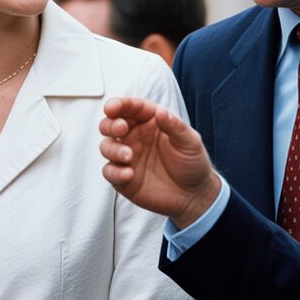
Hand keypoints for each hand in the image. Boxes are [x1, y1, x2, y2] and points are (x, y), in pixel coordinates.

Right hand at [99, 97, 221, 227]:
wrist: (193, 195)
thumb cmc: (192, 163)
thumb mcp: (190, 142)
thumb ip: (175, 126)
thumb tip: (161, 112)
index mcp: (150, 122)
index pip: (131, 107)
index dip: (120, 104)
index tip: (112, 107)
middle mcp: (135, 137)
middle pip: (110, 124)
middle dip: (110, 124)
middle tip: (121, 129)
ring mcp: (127, 157)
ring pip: (106, 146)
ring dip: (113, 148)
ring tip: (128, 156)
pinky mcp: (123, 177)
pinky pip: (110, 171)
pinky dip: (115, 172)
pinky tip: (128, 174)